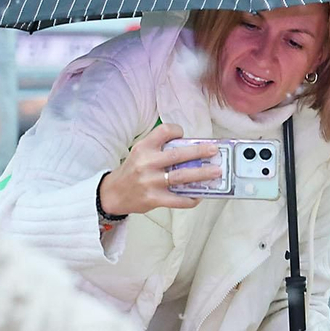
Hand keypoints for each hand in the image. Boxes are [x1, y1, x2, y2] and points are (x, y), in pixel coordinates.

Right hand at [96, 123, 221, 215]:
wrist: (113, 194)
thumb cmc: (132, 171)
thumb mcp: (140, 152)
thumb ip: (159, 148)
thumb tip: (190, 148)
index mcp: (144, 147)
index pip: (164, 131)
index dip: (177, 131)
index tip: (185, 135)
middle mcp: (147, 163)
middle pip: (178, 155)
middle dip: (199, 152)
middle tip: (214, 151)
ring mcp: (151, 182)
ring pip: (181, 176)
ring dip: (201, 174)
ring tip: (216, 172)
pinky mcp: (154, 199)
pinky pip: (178, 199)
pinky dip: (191, 198)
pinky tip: (199, 195)